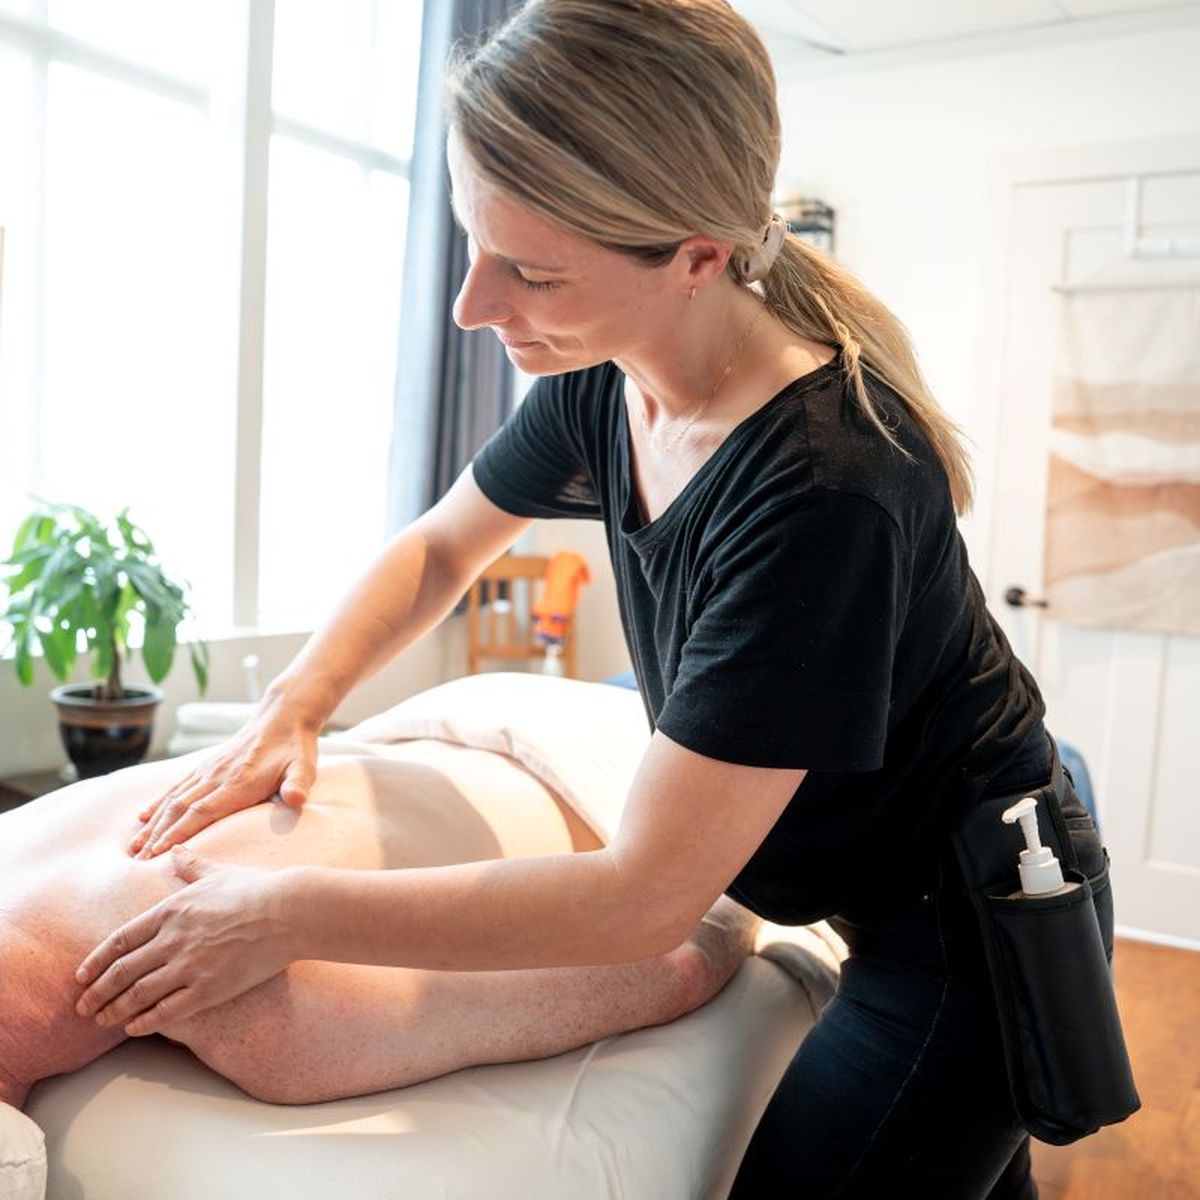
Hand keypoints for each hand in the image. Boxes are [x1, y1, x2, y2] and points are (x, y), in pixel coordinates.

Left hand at [75, 847, 294, 1034]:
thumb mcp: (217, 872)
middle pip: (122, 971)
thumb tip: (175, 851)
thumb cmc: (256, 889)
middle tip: (82, 1006)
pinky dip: (144, 1021)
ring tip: (100, 1020)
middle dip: (97, 992)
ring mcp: (188, 966)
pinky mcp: (208, 989)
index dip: (96, 961)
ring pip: (137, 994)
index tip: (81, 976)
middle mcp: (172, 939)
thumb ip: (190, 866)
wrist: (288, 912)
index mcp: (171, 911)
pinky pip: (167, 1011)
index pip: (120, 940)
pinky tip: (133, 1028)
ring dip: (113, 1010)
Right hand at [131, 698, 319, 857]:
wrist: (284, 716)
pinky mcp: (207, 765)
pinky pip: (177, 786)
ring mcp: (209, 769)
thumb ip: (298, 784)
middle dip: (158, 835)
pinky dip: (158, 802)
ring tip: (133, 846)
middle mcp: (217, 776)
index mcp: (239, 782)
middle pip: (180, 808)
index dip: (180, 832)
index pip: (203, 810)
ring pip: (173, 799)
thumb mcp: (304, 766)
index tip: (159, 853)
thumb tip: (297, 799)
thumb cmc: (296, 748)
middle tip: (137, 861)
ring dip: (153, 823)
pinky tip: (143, 816)